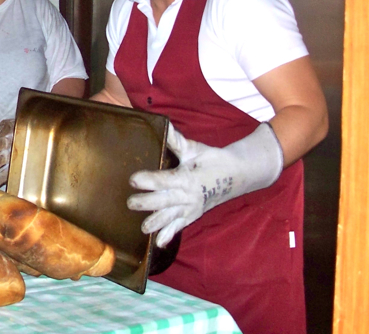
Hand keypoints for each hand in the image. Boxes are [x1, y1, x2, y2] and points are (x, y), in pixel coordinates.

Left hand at [127, 122, 283, 247]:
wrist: (238, 174)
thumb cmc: (213, 159)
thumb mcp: (194, 148)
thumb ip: (176, 140)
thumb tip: (164, 125)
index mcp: (187, 177)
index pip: (164, 180)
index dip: (148, 180)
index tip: (133, 179)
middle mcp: (188, 195)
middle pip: (164, 200)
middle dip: (146, 203)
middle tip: (130, 203)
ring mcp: (192, 207)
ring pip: (171, 216)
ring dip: (157, 223)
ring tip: (143, 228)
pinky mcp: (194, 215)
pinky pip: (181, 226)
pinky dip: (170, 235)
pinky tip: (159, 243)